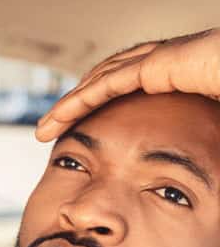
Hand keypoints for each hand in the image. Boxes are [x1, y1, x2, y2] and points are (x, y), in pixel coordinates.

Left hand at [36, 27, 219, 141]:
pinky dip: (81, 100)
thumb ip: (203, 146)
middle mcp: (164, 65)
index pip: (125, 91)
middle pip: (104, 84)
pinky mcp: (161, 62)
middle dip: (73, 108)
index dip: (97, 110)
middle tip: (48, 131)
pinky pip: (110, 83)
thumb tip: (205, 186)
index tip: (78, 136)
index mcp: (176, 79)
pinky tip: (58, 117)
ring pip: (99, 82)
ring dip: (68, 106)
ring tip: (44, 129)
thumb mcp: (216, 128)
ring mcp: (161, 60)